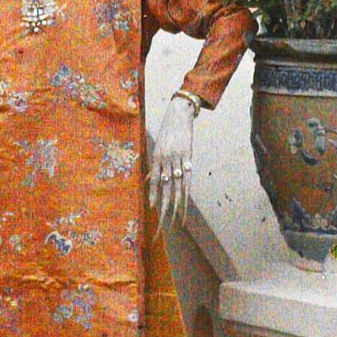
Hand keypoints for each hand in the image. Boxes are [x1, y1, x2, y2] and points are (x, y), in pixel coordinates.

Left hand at [147, 97, 197, 230]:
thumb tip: (148, 180)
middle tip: (161, 220)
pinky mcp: (188, 156)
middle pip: (165, 187)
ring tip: (175, 218)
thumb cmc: (167, 133)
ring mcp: (178, 159)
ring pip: (177, 185)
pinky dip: (186, 189)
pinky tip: (185, 200)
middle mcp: (166, 160)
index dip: (153, 194)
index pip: (154, 180)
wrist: (179, 116)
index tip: (151, 208)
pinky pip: (188, 176)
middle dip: (163, 205)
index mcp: (157, 158)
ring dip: (176, 203)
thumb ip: (154, 166)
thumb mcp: (158, 148)